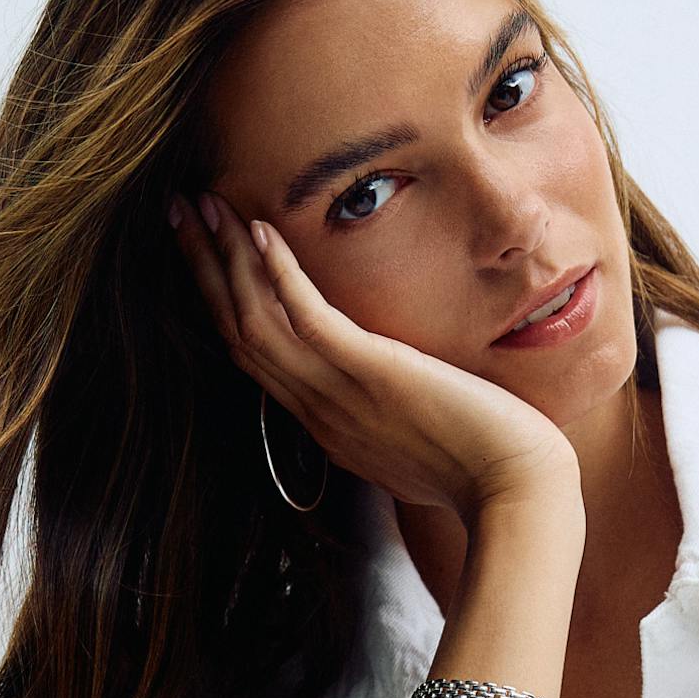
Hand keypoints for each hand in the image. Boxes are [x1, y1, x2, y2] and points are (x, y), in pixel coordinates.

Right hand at [168, 188, 582, 529]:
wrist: (519, 494)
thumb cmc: (488, 471)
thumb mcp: (420, 444)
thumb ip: (391, 417)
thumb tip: (398, 395)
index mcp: (329, 427)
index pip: (258, 359)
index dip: (225, 302)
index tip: (208, 254)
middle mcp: (321, 412)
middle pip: (239, 334)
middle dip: (205, 269)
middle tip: (179, 212)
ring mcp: (341, 396)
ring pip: (256, 322)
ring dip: (227, 259)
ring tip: (204, 203)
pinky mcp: (372, 375)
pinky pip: (308, 319)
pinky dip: (279, 274)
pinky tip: (261, 230)